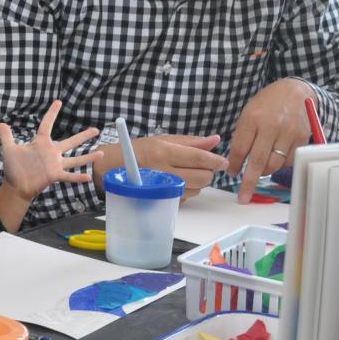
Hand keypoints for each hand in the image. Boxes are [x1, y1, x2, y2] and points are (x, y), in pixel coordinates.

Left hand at [0, 101, 100, 229]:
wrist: (15, 185)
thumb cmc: (13, 168)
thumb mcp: (9, 149)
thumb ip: (6, 136)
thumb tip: (0, 123)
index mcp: (40, 143)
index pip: (47, 125)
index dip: (52, 113)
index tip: (59, 102)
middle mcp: (51, 152)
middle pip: (70, 142)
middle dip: (83, 136)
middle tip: (96, 129)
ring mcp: (55, 164)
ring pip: (75, 159)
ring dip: (88, 157)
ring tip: (101, 153)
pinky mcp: (54, 175)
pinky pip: (68, 176)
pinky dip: (77, 177)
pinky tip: (89, 177)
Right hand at [97, 133, 227, 200]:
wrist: (115, 169)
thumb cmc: (140, 151)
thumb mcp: (164, 140)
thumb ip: (191, 142)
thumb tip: (214, 140)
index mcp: (163, 153)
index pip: (198, 158)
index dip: (214, 160)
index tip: (222, 161)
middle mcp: (162, 171)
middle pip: (202, 177)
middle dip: (207, 172)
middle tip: (202, 165)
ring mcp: (161, 188)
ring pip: (197, 189)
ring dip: (197, 182)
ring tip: (184, 172)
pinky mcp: (161, 199)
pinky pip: (186, 197)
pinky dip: (187, 190)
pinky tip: (177, 181)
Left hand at [227, 78, 315, 200]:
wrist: (294, 91)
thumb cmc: (267, 104)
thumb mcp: (249, 114)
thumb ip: (243, 136)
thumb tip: (236, 163)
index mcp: (253, 118)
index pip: (241, 149)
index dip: (235, 165)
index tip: (231, 174)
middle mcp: (272, 126)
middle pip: (258, 162)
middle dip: (249, 182)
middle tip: (243, 196)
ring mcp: (289, 132)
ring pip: (275, 164)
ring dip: (264, 172)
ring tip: (259, 171)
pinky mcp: (302, 138)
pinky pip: (288, 161)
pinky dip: (280, 165)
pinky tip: (275, 159)